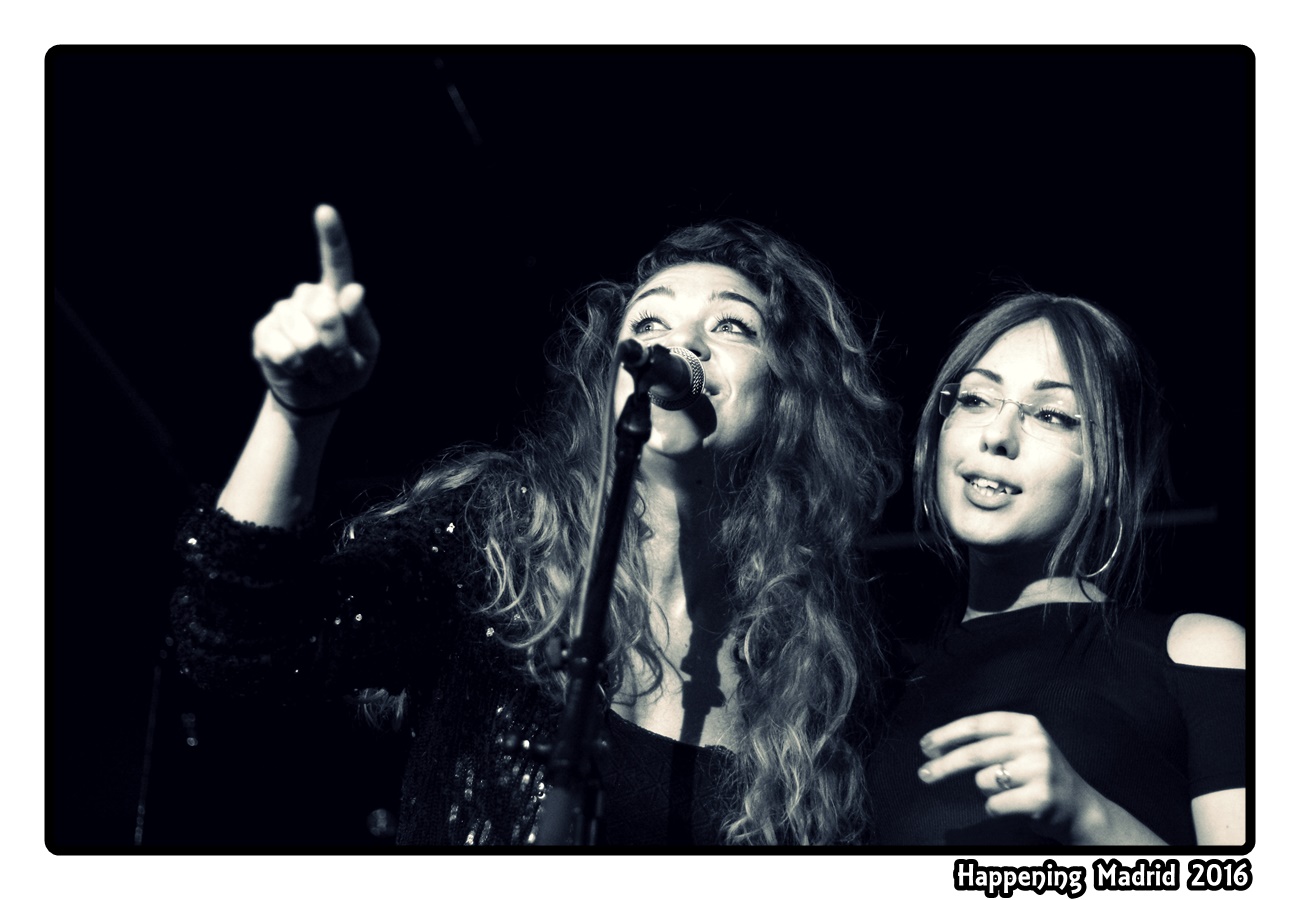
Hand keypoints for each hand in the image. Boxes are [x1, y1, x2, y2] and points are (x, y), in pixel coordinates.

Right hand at [251, 205, 379, 414]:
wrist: (316, 397)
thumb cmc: (348, 370)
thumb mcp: (366, 350)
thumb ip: (361, 322)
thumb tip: (354, 290)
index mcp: (336, 295)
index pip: (336, 262)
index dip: (331, 237)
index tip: (325, 211)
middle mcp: (307, 296)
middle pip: (327, 313)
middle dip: (339, 347)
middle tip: (338, 363)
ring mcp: (282, 312)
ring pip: (307, 337)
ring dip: (320, 363)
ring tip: (318, 367)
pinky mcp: (263, 333)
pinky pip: (285, 351)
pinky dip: (298, 368)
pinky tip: (297, 368)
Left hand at [917, 711, 1103, 843]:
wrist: (1079, 806)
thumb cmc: (1036, 775)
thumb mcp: (1019, 745)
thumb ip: (985, 741)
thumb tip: (935, 748)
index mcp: (1025, 724)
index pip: (976, 724)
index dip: (946, 734)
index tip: (924, 746)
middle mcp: (1034, 742)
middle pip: (974, 753)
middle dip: (943, 765)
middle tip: (923, 774)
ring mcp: (1040, 770)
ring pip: (983, 781)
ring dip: (985, 790)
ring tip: (1007, 791)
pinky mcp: (1041, 797)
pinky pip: (994, 805)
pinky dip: (995, 808)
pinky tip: (1013, 805)